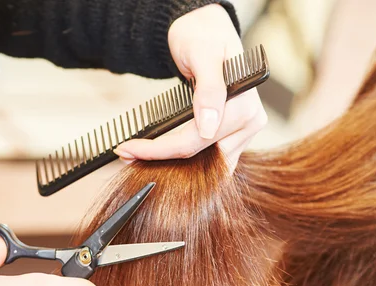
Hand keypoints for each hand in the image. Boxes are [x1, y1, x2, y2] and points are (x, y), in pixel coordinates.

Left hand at [114, 4, 267, 171]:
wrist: (206, 31)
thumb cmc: (203, 37)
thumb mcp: (203, 55)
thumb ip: (209, 90)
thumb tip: (208, 128)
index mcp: (246, 108)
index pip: (198, 140)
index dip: (160, 149)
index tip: (128, 148)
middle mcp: (249, 125)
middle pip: (200, 156)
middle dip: (161, 158)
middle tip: (126, 154)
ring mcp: (242, 133)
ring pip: (203, 162)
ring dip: (170, 163)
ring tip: (136, 155)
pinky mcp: (230, 137)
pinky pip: (205, 156)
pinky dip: (181, 158)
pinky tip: (156, 153)